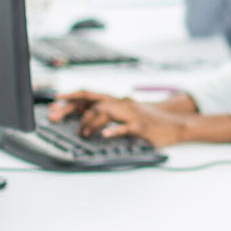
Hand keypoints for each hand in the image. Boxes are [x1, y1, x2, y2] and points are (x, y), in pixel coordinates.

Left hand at [50, 90, 185, 147]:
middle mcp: (124, 104)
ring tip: (84, 133)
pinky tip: (106, 134)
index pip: (91, 95)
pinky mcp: (141, 126)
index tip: (55, 102)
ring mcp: (133, 114)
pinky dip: (114, 130)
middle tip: (68, 125)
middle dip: (77, 114)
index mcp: (119, 101)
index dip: (71, 97)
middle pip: (95, 105)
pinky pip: (125, 127)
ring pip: (106, 113)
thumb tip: (90, 120)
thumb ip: (113, 114)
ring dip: (92, 123)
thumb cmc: (151, 120)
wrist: (175, 124)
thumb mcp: (130, 113)